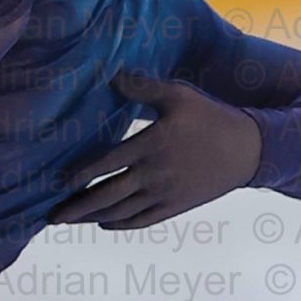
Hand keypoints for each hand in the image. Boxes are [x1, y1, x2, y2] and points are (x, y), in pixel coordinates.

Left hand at [48, 70, 262, 228]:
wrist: (248, 150)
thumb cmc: (211, 117)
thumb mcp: (179, 95)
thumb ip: (143, 87)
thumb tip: (112, 76)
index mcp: (152, 145)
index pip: (107, 164)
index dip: (82, 174)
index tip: (60, 182)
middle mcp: (155, 174)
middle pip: (108, 196)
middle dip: (77, 208)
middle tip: (51, 216)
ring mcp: (165, 194)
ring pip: (122, 212)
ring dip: (93, 218)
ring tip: (70, 220)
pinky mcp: (176, 206)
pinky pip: (142, 221)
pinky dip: (120, 224)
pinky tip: (103, 223)